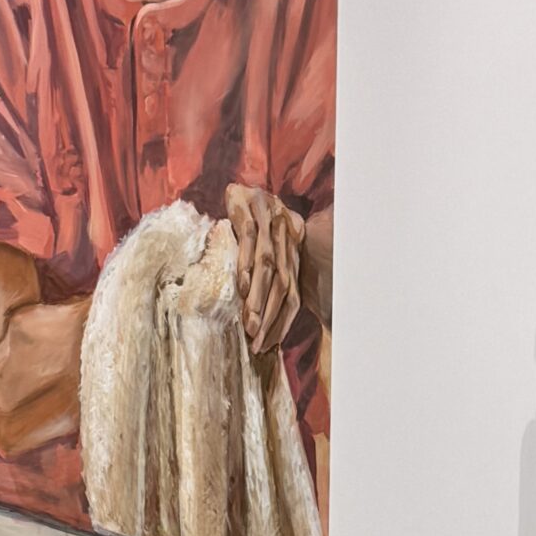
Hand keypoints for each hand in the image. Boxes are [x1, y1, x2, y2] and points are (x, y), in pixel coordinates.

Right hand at [225, 183, 306, 353]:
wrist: (247, 190)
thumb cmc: (258, 228)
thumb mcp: (271, 253)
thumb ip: (270, 281)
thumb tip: (259, 313)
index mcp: (291, 259)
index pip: (292, 296)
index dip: (281, 322)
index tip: (266, 345)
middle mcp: (285, 245)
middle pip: (282, 286)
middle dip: (271, 317)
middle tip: (257, 341)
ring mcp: (268, 228)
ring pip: (267, 268)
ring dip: (259, 297)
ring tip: (250, 322)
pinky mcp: (250, 213)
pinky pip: (249, 243)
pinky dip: (247, 265)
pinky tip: (243, 286)